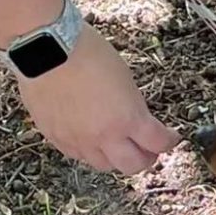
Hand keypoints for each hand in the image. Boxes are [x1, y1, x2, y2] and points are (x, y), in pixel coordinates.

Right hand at [16, 24, 180, 174]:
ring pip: (104, 165)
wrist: (45, 48)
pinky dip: (88, 151)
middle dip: (144, 159)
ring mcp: (78, 140)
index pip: (158, 143)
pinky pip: (77, 155)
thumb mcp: (125, 78)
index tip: (170, 137)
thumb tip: (136, 121)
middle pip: (133, 166)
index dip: (169, 141)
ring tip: (116, 144)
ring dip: (115, 157)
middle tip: (146, 149)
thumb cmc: (86, 53)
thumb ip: (133, 107)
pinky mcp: (56, 138)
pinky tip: (90, 138)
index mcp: (128, 119)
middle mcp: (104, 136)